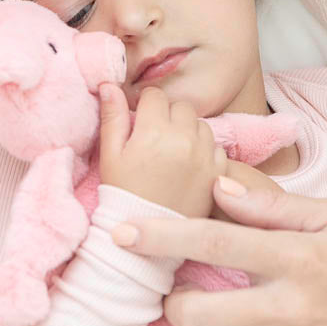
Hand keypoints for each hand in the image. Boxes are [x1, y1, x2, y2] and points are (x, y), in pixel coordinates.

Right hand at [99, 84, 227, 217]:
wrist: (144, 240)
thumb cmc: (123, 194)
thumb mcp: (110, 155)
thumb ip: (112, 117)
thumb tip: (109, 84)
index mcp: (154, 131)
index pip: (155, 95)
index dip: (145, 107)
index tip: (140, 123)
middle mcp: (184, 138)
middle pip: (180, 106)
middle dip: (168, 116)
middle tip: (155, 139)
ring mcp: (204, 155)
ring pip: (200, 124)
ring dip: (188, 131)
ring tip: (172, 153)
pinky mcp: (218, 172)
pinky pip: (216, 146)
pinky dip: (204, 150)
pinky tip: (188, 166)